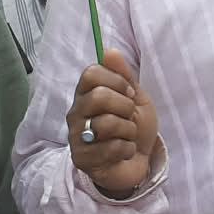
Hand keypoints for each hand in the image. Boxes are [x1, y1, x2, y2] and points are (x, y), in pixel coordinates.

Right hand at [66, 48, 159, 197]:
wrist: (137, 162)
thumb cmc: (133, 127)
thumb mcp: (136, 99)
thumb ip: (124, 76)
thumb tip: (110, 51)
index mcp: (86, 94)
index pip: (91, 73)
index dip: (117, 80)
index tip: (130, 93)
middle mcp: (76, 113)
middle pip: (98, 96)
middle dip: (125, 107)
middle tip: (129, 116)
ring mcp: (76, 137)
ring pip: (107, 123)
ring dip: (128, 131)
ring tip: (127, 136)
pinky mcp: (81, 159)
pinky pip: (111, 147)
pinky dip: (127, 149)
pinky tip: (123, 152)